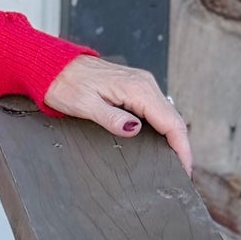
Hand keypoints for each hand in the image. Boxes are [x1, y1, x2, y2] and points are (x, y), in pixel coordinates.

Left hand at [43, 56, 192, 172]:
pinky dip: (163, 127)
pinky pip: (156, 109)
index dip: (181, 148)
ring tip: (174, 161)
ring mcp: (141, 84)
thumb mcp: (85, 105)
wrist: (55, 66)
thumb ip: (111, 118)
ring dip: (174, 137)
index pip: (170, 122)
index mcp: (137, 89)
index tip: (185, 169)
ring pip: (167, 114)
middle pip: (173, 120)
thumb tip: (134, 129)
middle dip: (181, 146)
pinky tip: (161, 141)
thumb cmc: (66, 84)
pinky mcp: (135, 88)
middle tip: (182, 173)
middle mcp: (145, 84)